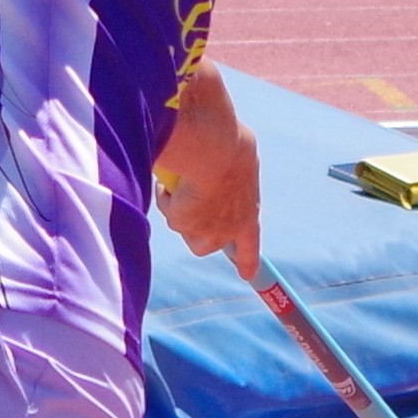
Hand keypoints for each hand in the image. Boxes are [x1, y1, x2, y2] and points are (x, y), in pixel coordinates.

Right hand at [154, 60, 260, 279]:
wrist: (214, 146)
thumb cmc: (227, 142)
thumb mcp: (238, 152)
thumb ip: (230, 163)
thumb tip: (219, 151)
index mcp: (248, 210)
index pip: (250, 244)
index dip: (248, 260)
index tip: (248, 275)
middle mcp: (231, 228)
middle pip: (206, 244)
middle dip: (193, 225)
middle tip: (189, 199)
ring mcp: (209, 230)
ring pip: (183, 228)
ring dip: (178, 208)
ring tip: (184, 180)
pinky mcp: (187, 226)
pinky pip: (169, 212)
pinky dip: (167, 196)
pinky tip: (174, 180)